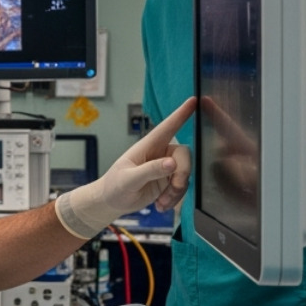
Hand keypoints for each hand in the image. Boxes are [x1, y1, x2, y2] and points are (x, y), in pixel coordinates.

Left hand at [55, 98, 195, 238]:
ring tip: (162, 203)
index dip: (181, 114)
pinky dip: (175, 198)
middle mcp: (160, 154)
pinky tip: (161, 205)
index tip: (194, 100)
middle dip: (182, 174)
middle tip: (174, 189)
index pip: (168, 127)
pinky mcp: (168, 181)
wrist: (112, 202)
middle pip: (184, 156)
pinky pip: (182, 187)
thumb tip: (171, 164)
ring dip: (177, 191)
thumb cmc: (114, 186)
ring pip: (185, 174)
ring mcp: (165, 168)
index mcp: (148, 146)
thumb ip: (150, 170)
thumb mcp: (128, 179)